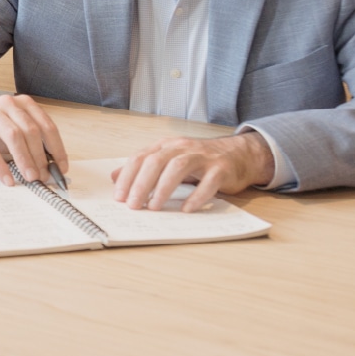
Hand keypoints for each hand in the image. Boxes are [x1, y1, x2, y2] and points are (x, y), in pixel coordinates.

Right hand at [0, 95, 67, 185]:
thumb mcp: (15, 130)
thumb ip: (33, 143)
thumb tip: (51, 168)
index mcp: (24, 103)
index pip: (47, 126)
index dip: (57, 149)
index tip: (60, 168)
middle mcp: (8, 104)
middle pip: (31, 131)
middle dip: (40, 157)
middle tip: (44, 176)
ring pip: (13, 136)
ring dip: (24, 159)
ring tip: (30, 178)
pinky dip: (1, 166)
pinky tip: (7, 179)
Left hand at [111, 131, 274, 211]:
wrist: (239, 154)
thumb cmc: (200, 160)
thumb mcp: (169, 159)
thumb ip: (143, 167)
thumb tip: (115, 177)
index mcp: (167, 145)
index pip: (140, 157)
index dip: (127, 176)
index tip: (118, 197)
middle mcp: (182, 147)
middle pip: (156, 161)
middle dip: (141, 184)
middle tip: (133, 205)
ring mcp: (203, 157)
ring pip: (178, 167)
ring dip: (163, 188)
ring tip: (154, 207)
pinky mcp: (221, 169)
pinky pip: (207, 182)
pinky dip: (196, 196)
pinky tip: (186, 209)